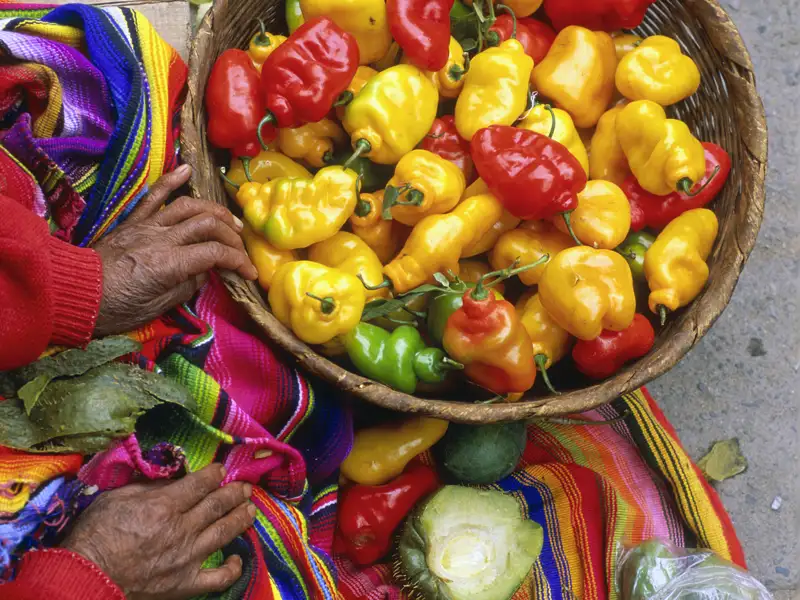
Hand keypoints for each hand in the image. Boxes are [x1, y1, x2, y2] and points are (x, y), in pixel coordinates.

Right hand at [62, 464, 255, 599]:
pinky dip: (233, 567)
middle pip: (218, 505)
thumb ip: (148, 487)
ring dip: (241, 518)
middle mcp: (182, 529)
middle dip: (236, 492)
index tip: (223, 469)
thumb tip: (172, 478)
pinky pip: (219, 577)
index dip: (215, 474)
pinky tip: (239, 557)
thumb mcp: (117, 498)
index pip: (201, 484)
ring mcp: (188, 557)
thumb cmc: (95, 535)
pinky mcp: (186, 584)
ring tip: (251, 509)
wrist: (85, 577)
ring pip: (225, 532)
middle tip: (246, 486)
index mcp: (165, 506)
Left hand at [92, 165, 257, 335]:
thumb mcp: (157, 308)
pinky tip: (187, 170)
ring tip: (229, 221)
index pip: (217, 254)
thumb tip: (204, 273)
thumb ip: (186, 287)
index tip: (249, 273)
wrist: (74, 293)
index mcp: (171, 264)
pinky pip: (154, 196)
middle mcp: (163, 238)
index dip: (239, 261)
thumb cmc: (115, 308)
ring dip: (214, 211)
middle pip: (208, 225)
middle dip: (232, 235)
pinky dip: (171, 181)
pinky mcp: (133, 222)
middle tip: (242, 248)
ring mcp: (148, 226)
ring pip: (189, 207)